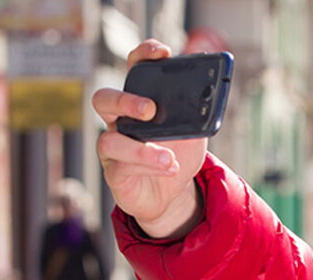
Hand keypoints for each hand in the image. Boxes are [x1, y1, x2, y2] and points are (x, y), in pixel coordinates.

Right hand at [92, 39, 205, 238]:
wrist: (173, 194)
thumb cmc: (178, 154)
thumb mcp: (194, 133)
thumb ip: (197, 116)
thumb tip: (207, 100)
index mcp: (139, 101)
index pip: (135, 70)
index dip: (143, 56)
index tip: (162, 52)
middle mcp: (119, 120)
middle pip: (105, 99)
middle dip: (126, 100)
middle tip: (150, 110)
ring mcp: (113, 146)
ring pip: (110, 139)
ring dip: (142, 148)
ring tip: (169, 157)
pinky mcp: (115, 172)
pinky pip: (122, 165)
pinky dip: (149, 166)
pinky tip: (170, 167)